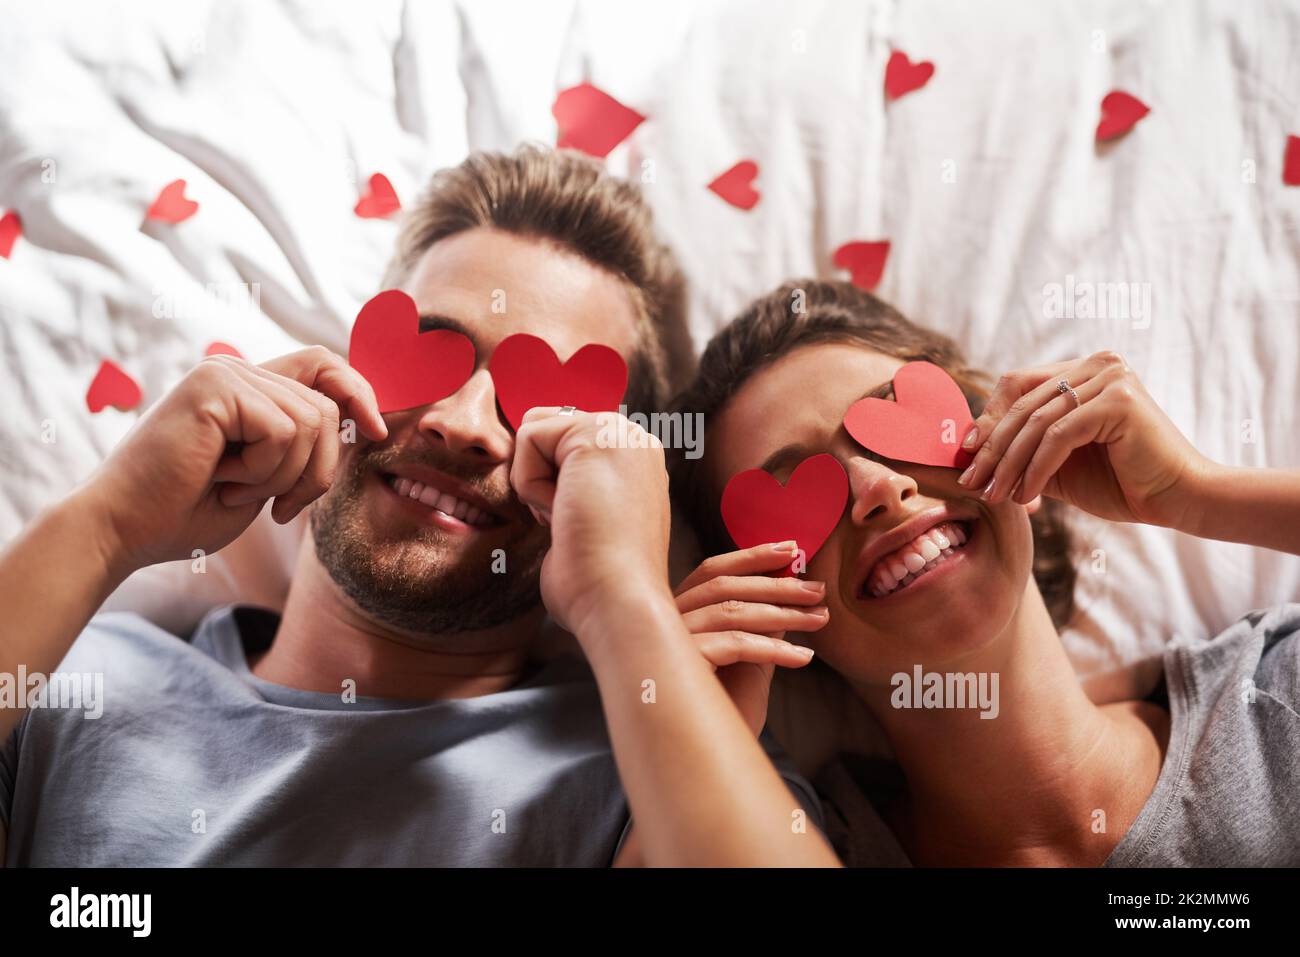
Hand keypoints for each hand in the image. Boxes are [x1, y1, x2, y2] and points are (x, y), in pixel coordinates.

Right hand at [79, 347, 386, 569]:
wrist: (124, 530)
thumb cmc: (186, 513)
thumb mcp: (265, 478)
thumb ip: (301, 445)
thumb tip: (358, 422)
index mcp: (246, 388)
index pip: (323, 365)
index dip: (359, 391)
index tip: (377, 430)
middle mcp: (236, 370)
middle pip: (326, 408)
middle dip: (318, 471)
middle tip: (279, 507)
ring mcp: (225, 373)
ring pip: (312, 423)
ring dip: (285, 476)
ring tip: (237, 490)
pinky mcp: (216, 387)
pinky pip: (284, 432)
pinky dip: (264, 472)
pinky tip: (222, 480)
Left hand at [509, 407, 672, 635]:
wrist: (618, 600)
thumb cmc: (598, 583)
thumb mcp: (587, 524)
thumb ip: (573, 490)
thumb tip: (546, 487)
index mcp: (635, 461)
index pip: (562, 442)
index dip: (549, 482)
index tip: (576, 522)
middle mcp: (633, 440)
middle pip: (546, 428)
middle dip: (539, 475)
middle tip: (570, 519)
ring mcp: (620, 433)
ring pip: (535, 432)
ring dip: (534, 482)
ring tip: (570, 517)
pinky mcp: (596, 435)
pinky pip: (527, 438)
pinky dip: (530, 483)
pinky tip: (564, 512)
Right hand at [674, 543, 825, 735]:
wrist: (698, 759)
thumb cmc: (719, 708)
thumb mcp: (744, 661)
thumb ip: (757, 626)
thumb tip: (788, 596)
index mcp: (676, 613)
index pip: (713, 571)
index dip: (752, 556)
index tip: (791, 549)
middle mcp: (664, 621)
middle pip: (725, 586)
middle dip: (776, 584)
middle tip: (818, 590)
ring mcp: (669, 642)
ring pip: (732, 612)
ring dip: (783, 614)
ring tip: (820, 620)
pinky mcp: (683, 665)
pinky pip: (735, 645)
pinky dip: (774, 649)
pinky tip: (803, 658)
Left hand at [956, 351, 1209, 525]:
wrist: (1177, 500)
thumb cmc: (1120, 483)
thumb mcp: (1057, 462)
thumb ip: (1021, 449)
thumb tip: (968, 449)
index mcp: (1084, 369)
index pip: (1017, 385)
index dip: (987, 419)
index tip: (965, 456)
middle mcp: (1098, 363)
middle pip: (1022, 402)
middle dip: (991, 448)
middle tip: (971, 482)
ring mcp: (1110, 376)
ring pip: (1036, 422)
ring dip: (1009, 463)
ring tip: (994, 496)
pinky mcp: (1118, 400)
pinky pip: (1058, 435)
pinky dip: (1036, 468)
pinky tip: (1025, 495)